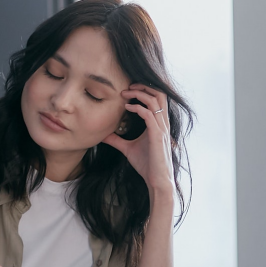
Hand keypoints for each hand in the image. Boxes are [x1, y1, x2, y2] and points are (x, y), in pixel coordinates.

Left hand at [101, 84, 174, 198]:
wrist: (157, 180)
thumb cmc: (146, 165)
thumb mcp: (128, 149)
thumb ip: (117, 140)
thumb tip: (103, 135)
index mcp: (158, 124)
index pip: (157, 99)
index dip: (144, 90)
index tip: (128, 90)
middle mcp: (162, 123)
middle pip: (160, 94)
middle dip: (144, 86)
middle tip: (127, 86)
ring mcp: (161, 128)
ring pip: (156, 100)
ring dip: (139, 93)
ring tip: (125, 93)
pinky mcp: (157, 135)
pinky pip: (149, 114)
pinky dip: (138, 108)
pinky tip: (127, 108)